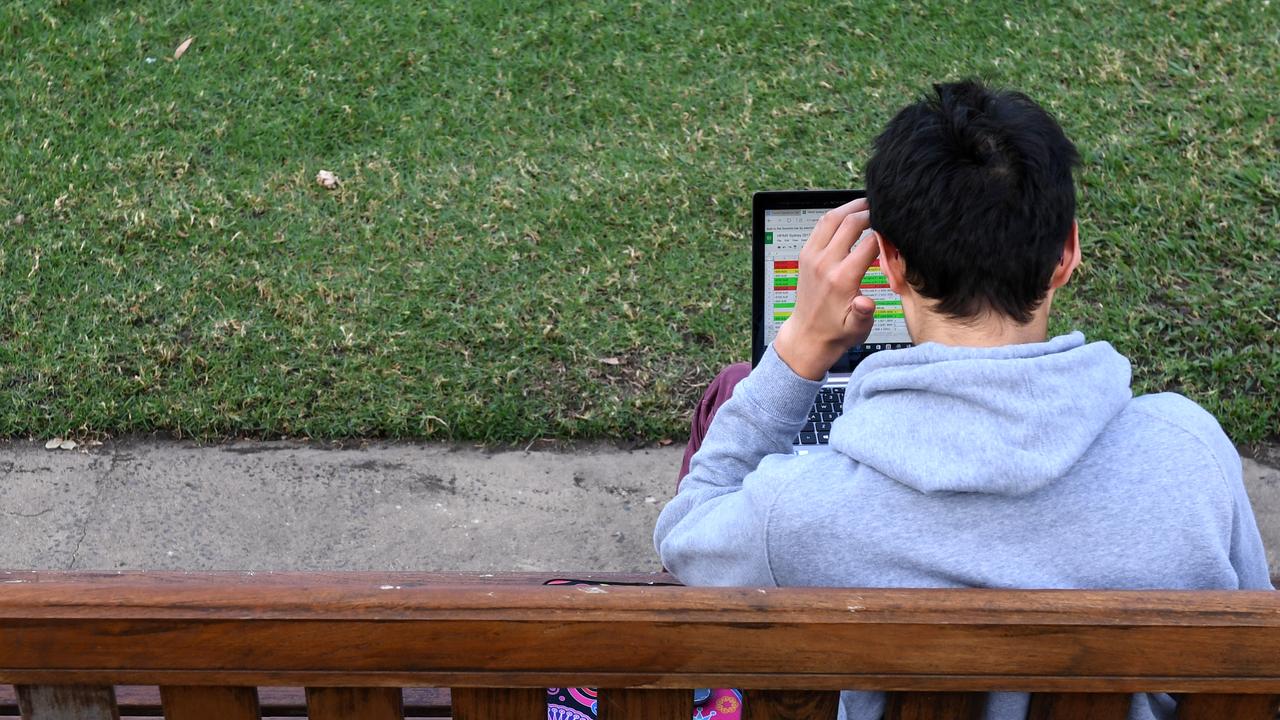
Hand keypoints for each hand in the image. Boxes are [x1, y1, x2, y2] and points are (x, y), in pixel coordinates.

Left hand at [773, 197, 879, 379]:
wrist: (808, 336)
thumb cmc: (836, 332)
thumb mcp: (857, 329)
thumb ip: (863, 313)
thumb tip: (865, 303)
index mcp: (841, 279)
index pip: (869, 242)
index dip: (886, 232)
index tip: (897, 230)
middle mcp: (825, 263)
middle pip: (849, 222)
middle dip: (869, 211)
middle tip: (884, 209)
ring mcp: (812, 256)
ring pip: (831, 218)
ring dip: (850, 207)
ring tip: (868, 204)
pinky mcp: (805, 255)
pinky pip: (820, 225)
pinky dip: (836, 215)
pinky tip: (850, 215)